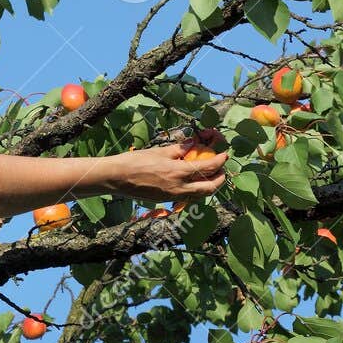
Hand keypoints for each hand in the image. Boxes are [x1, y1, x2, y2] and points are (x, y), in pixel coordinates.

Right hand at [112, 127, 227, 202]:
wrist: (117, 178)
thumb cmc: (136, 161)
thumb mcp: (160, 151)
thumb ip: (180, 149)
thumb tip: (194, 143)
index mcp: (178, 172)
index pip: (207, 168)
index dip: (220, 161)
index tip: (225, 154)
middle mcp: (179, 188)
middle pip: (209, 188)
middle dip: (220, 179)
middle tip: (222, 169)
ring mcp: (173, 196)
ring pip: (200, 195)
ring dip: (209, 186)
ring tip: (210, 176)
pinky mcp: (166, 200)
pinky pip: (188, 197)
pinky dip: (196, 190)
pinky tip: (192, 181)